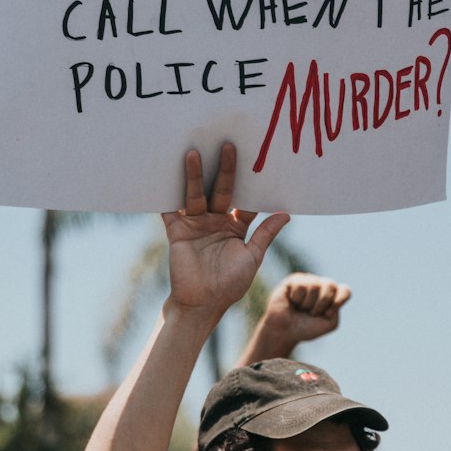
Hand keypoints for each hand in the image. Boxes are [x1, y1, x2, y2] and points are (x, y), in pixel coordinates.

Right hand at [162, 144, 288, 320]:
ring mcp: (195, 224)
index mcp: (235, 226)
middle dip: (223, 169)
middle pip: (220, 190)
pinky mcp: (176, 231)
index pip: (244, 199)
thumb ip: (265, 234)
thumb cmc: (230, 284)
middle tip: (228, 145)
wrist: (202, 304)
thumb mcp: (252, 257)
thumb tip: (287, 214)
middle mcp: (215, 220)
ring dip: (193, 175)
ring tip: (193, 154)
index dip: (250, 182)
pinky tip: (163, 176)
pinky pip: (170, 210)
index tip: (256, 160)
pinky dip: (166, 196)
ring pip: (194, 194)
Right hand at [257, 273, 351, 355]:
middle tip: (312, 313)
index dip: (339, 300)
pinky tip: (292, 301)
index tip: (329, 314)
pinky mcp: (294, 279)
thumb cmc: (307, 327)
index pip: (345, 290)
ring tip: (301, 307)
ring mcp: (309, 281)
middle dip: (322, 303)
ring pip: (315, 285)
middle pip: (331, 285)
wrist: (285, 331)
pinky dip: (297, 298)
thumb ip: (336, 310)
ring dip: (307, 303)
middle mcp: (322, 286)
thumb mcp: (329, 324)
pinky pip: (301, 285)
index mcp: (333, 296)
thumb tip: (326, 292)